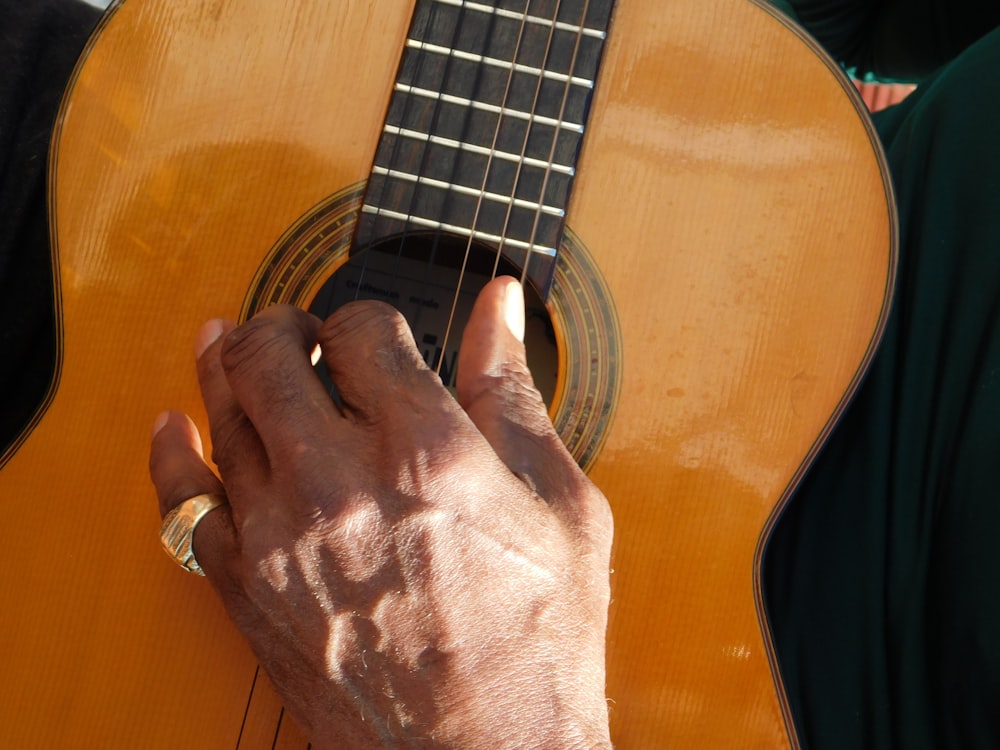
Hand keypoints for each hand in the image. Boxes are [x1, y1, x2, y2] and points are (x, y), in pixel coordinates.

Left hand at [148, 277, 613, 748]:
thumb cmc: (534, 642)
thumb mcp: (561, 504)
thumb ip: (514, 393)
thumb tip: (499, 311)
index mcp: (428, 451)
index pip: (363, 329)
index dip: (366, 316)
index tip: (375, 331)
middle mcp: (342, 483)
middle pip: (271, 353)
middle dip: (284, 323)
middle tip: (297, 328)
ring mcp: (282, 535)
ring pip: (222, 411)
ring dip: (226, 365)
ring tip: (235, 345)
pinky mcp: (246, 586)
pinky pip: (183, 499)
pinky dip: (172, 453)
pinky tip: (176, 427)